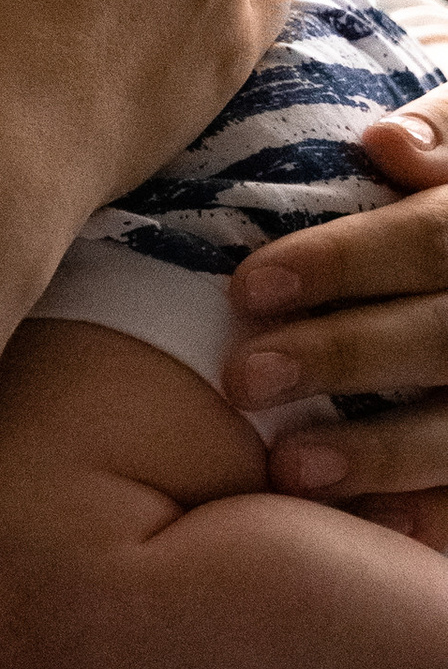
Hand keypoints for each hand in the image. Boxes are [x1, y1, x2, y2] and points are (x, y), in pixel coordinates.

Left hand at [226, 99, 447, 532]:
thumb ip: (441, 132)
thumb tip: (383, 143)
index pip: (433, 240)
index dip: (344, 261)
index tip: (247, 287)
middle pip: (446, 340)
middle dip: (345, 358)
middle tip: (242, 378)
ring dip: (385, 454)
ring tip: (290, 470)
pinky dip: (435, 517)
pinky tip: (375, 535)